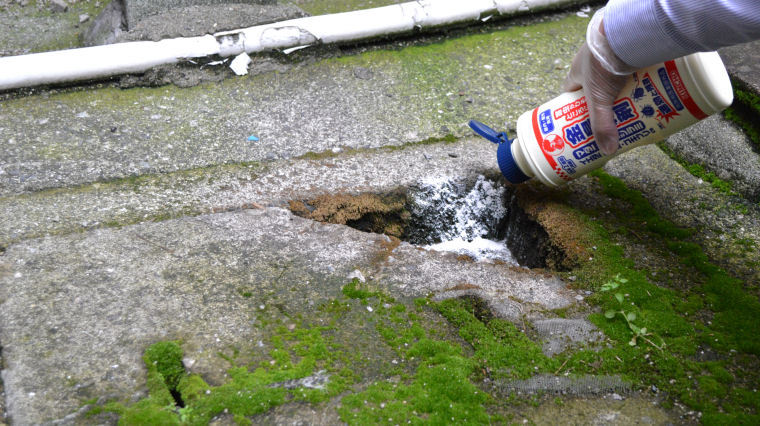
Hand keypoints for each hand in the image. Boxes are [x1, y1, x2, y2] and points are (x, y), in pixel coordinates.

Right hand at [562, 8, 634, 155]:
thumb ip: (602, 125)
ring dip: (621, 91)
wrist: (625, 34)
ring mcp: (611, 54)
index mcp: (577, 71)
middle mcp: (592, 61)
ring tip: (632, 107)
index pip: (570, 91)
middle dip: (603, 102)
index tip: (581, 119)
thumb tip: (608, 150)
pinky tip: (646, 89)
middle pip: (595, 87)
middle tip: (612, 117)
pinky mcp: (629, 49)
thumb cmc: (602, 64)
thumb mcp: (599, 99)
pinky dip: (637, 77)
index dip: (574, 106)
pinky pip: (632, 66)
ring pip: (615, 77)